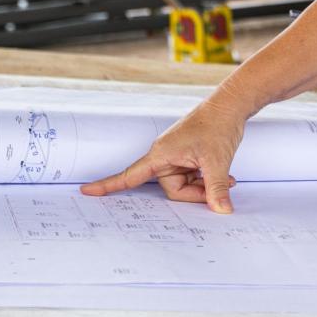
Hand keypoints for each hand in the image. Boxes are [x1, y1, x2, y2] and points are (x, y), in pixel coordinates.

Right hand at [80, 98, 245, 213]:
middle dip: (196, 191)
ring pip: (184, 183)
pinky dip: (206, 179)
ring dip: (204, 184)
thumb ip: (215, 189)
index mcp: (161, 154)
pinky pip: (190, 176)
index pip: (130, 175)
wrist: (230, 106)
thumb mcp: (217, 161)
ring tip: (226, 178)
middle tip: (220, 185)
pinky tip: (225, 175)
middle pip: (172, 188)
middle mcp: (165, 155)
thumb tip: (222, 210)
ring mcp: (176, 155)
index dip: (108, 185)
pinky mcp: (186, 154)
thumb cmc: (218, 126)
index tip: (86, 191)